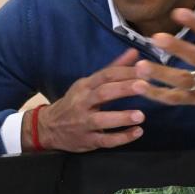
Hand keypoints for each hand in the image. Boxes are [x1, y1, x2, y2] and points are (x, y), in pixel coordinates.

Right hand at [29, 49, 146, 151]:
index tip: (145, 70)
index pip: (105, 75)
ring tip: (141, 115)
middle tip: (145, 86)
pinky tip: (137, 132)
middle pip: (103, 93)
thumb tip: (134, 52)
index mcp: (85, 86)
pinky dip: (122, 138)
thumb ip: (113, 69)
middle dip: (124, 89)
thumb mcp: (89, 83)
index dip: (125, 72)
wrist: (49, 127)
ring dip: (122, 117)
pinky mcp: (87, 140)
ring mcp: (84, 123)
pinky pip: (105, 140)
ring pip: (102, 119)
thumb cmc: (75, 102)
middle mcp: (82, 103)